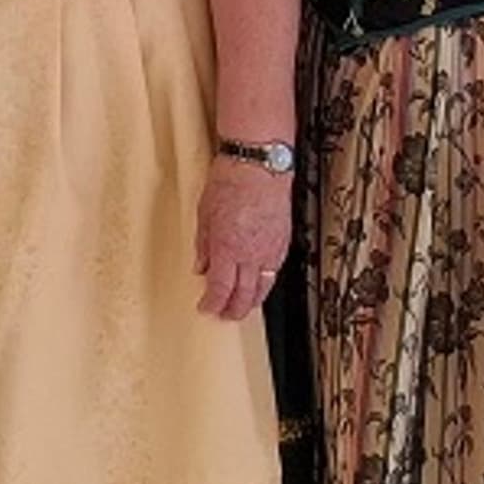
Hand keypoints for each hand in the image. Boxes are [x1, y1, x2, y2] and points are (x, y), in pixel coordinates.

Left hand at [194, 156, 290, 321]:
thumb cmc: (229, 183)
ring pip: (263, 287)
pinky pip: (274, 271)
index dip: (212, 304)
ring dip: (251, 302)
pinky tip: (260, 285)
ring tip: (242, 308)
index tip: (205, 309)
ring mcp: (270, 250)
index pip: (219, 289)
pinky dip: (266, 283)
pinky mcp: (283, 242)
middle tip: (224, 316)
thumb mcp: (203, 215)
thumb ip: (203, 246)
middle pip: (243, 295)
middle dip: (233, 310)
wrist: (259, 166)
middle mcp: (250, 254)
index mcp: (226, 249)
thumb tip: (200, 268)